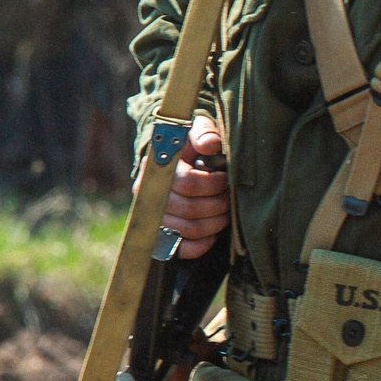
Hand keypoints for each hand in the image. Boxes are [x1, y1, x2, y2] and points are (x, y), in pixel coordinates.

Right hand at [159, 113, 229, 257]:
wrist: (173, 162)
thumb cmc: (190, 146)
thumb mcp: (195, 131)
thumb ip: (203, 133)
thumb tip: (210, 144)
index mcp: (159, 169)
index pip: (187, 183)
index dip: (213, 184)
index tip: (224, 178)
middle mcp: (150, 195)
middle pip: (190, 209)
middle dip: (219, 205)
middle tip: (229, 198)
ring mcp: (154, 217)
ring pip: (189, 229)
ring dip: (215, 223)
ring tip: (226, 212)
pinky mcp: (160, 235)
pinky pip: (181, 249)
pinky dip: (202, 245)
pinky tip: (213, 234)